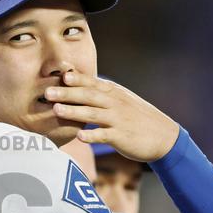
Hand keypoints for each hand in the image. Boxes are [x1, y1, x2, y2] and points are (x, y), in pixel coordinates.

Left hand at [46, 71, 179, 161]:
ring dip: (74, 112)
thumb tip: (80, 86)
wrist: (165, 136)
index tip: (62, 75)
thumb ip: (102, 94)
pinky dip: (92, 136)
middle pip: (89, 96)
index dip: (78, 79)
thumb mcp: (123, 100)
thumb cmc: (138, 118)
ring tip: (56, 110)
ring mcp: (118, 120)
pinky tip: (79, 136)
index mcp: (114, 93)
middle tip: (48, 92)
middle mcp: (115, 104)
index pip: (93, 83)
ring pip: (93, 114)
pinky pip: (104, 136)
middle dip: (67, 93)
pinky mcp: (121, 137)